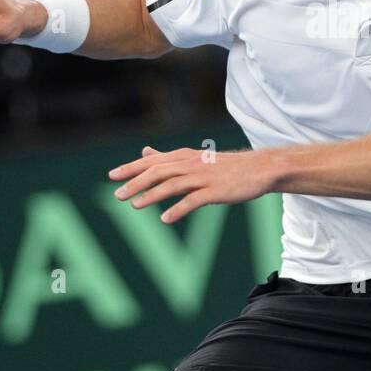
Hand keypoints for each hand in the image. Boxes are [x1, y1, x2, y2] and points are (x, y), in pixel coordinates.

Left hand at [107, 146, 280, 223]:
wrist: (258, 170)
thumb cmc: (224, 167)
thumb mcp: (194, 158)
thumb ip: (167, 157)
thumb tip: (144, 151)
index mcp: (184, 156)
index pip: (153, 161)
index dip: (132, 168)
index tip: (112, 176)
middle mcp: (191, 164)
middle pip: (158, 172)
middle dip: (136, 182)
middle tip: (117, 195)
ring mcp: (203, 178)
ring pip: (172, 184)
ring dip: (152, 195)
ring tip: (135, 205)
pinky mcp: (215, 191)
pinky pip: (193, 200)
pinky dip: (178, 209)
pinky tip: (165, 219)